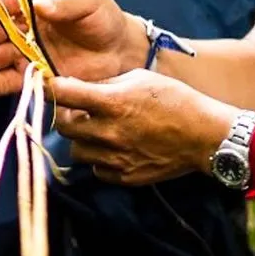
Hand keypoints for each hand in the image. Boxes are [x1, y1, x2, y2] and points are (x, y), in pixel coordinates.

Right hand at [0, 0, 145, 97]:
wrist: (121, 53)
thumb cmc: (104, 19)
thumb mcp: (90, 2)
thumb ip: (66, 2)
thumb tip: (40, 5)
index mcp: (34, 1)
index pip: (5, 3)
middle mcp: (25, 26)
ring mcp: (28, 52)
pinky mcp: (34, 76)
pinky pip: (10, 80)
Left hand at [50, 70, 233, 185]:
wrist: (205, 136)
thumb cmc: (176, 100)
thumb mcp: (141, 79)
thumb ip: (107, 84)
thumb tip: (83, 88)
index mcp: (112, 103)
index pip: (63, 95)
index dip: (51, 88)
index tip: (49, 86)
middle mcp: (109, 132)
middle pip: (62, 127)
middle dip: (65, 117)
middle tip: (77, 112)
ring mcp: (115, 158)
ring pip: (76, 152)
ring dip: (82, 140)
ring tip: (98, 132)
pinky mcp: (124, 176)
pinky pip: (96, 169)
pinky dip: (99, 159)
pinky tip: (114, 149)